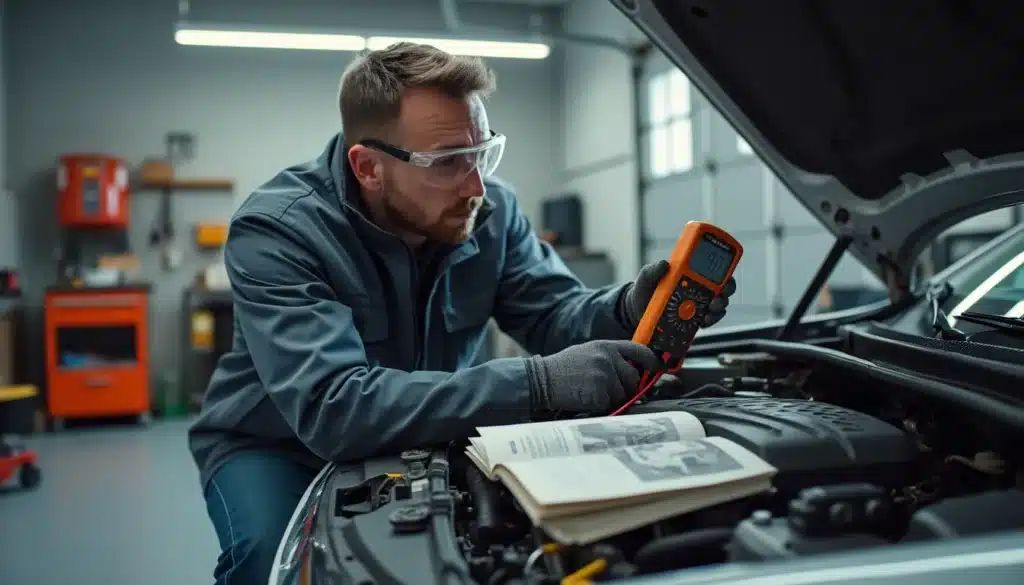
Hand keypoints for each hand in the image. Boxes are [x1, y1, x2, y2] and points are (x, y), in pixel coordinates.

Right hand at [525, 340, 662, 412]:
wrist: (541, 380)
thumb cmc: (563, 369)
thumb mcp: (588, 353)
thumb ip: (610, 358)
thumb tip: (634, 372)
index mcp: (606, 346)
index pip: (639, 350)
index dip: (652, 361)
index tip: (657, 369)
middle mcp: (608, 358)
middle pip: (633, 379)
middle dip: (626, 389)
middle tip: (607, 391)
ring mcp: (605, 375)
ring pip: (623, 395)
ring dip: (612, 399)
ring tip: (591, 393)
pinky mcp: (600, 393)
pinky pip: (611, 405)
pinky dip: (602, 407)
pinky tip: (586, 400)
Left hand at [621, 260, 736, 328]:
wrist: (637, 312)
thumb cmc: (644, 290)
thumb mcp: (646, 277)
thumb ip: (653, 270)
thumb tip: (665, 264)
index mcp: (690, 273)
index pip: (714, 269)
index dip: (725, 271)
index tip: (724, 278)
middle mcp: (699, 288)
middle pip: (723, 288)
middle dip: (726, 293)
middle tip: (718, 298)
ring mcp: (698, 304)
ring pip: (718, 306)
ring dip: (718, 309)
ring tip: (708, 313)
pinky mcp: (694, 320)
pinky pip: (708, 320)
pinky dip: (709, 321)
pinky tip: (703, 322)